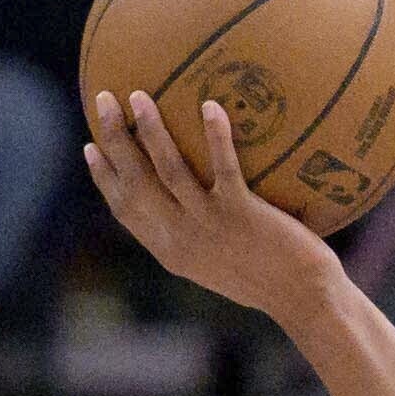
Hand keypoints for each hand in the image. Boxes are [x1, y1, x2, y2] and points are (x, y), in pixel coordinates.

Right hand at [82, 83, 344, 327]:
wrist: (304, 301)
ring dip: (150, 129)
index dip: (104, 176)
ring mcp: (209, 225)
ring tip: (139, 95)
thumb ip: (198, 237)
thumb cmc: (270, 282)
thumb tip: (192, 204)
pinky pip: (224, 167)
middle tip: (105, 99)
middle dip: (114, 138)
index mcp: (170, 250)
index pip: (125, 208)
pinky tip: (209, 105)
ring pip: (168, 169)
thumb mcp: (220, 265)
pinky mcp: (242, 215)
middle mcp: (181, 237)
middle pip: (135, 180)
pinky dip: (215, 136)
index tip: (90, 146)